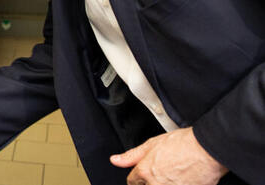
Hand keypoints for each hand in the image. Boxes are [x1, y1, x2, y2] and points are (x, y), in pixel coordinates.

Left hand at [110, 127, 227, 184]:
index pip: (132, 181)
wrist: (208, 151)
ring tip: (174, 174)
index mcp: (145, 172)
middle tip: (163, 172)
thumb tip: (115, 160)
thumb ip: (131, 155)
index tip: (142, 175)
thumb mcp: (152, 144)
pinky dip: (177, 184)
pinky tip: (183, 179)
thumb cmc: (184, 144)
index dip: (137, 177)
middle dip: (150, 181)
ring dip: (163, 182)